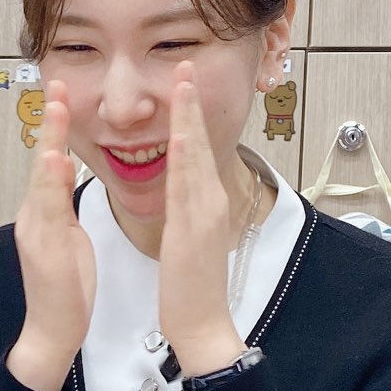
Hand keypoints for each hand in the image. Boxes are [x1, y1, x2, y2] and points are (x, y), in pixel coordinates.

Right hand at [7, 81, 93, 390]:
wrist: (52, 333)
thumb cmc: (66, 291)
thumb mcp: (68, 238)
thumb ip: (63, 204)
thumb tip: (64, 171)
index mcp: (44, 214)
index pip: (50, 162)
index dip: (55, 127)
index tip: (64, 94)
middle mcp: (34, 217)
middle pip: (40, 162)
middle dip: (48, 123)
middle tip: (57, 86)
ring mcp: (35, 231)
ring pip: (41, 180)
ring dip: (47, 143)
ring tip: (55, 110)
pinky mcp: (41, 248)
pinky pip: (46, 210)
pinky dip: (48, 184)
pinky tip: (53, 162)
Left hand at [159, 63, 245, 378]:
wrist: (203, 325)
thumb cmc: (191, 289)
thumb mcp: (189, 240)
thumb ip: (187, 212)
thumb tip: (182, 192)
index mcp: (205, 205)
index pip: (197, 152)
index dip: (191, 116)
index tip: (183, 84)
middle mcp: (210, 203)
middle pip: (201, 145)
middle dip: (193, 104)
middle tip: (187, 65)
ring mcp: (205, 214)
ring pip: (197, 157)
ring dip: (190, 117)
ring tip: (184, 82)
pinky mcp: (195, 229)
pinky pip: (189, 187)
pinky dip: (187, 158)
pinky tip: (181, 133)